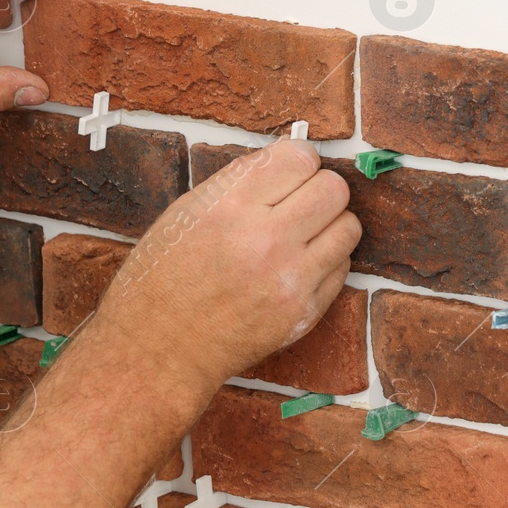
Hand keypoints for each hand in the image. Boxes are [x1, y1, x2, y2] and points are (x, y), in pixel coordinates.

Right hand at [86, 139, 362, 396]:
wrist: (158, 350)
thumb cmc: (163, 278)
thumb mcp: (187, 212)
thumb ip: (242, 184)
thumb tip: (289, 161)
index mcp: (229, 208)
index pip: (299, 157)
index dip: (297, 160)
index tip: (288, 172)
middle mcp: (266, 241)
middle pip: (335, 188)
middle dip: (318, 189)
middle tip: (297, 203)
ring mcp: (291, 280)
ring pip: (349, 226)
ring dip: (329, 224)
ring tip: (300, 235)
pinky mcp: (305, 312)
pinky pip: (342, 267)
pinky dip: (325, 262)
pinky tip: (294, 268)